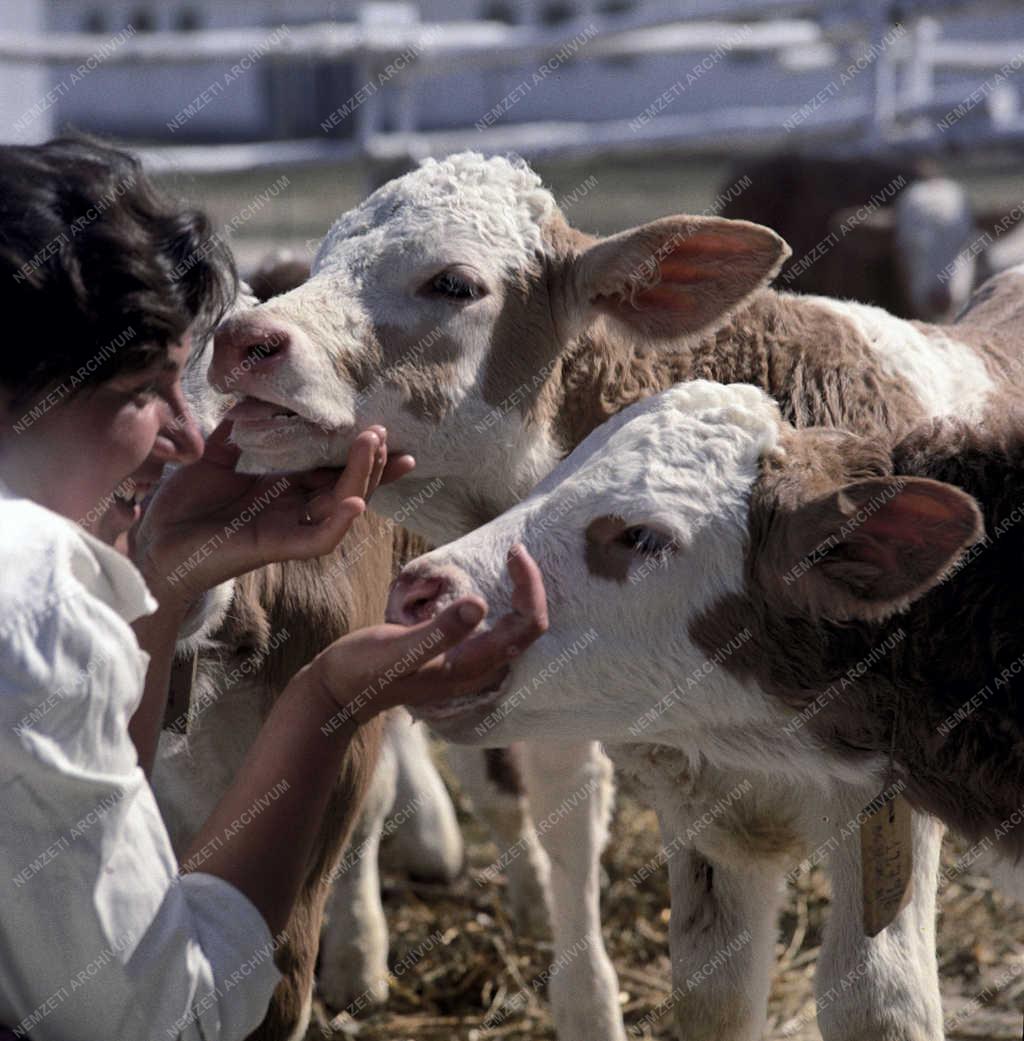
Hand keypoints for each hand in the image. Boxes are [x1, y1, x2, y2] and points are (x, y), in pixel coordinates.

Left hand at [132, 422, 414, 605]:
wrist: (152, 544)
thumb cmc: (183, 506)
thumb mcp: (213, 457)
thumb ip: (237, 430)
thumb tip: (253, 395)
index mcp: (284, 489)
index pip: (334, 470)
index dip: (361, 454)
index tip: (384, 429)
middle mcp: (294, 510)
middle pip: (348, 487)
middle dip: (371, 462)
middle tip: (382, 432)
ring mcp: (287, 529)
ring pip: (341, 509)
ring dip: (361, 479)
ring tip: (371, 448)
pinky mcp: (274, 547)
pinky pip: (316, 540)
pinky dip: (338, 524)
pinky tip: (354, 502)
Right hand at [306, 545, 547, 726]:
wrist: (339, 691)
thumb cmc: (365, 670)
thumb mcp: (398, 648)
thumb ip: (440, 631)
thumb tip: (481, 604)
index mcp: (472, 667)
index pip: (527, 627)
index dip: (530, 588)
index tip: (514, 552)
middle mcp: (479, 670)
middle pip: (528, 629)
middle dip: (530, 587)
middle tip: (515, 551)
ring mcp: (470, 667)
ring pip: (516, 631)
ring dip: (520, 596)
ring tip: (512, 562)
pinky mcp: (458, 659)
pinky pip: (498, 631)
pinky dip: (505, 604)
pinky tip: (494, 584)